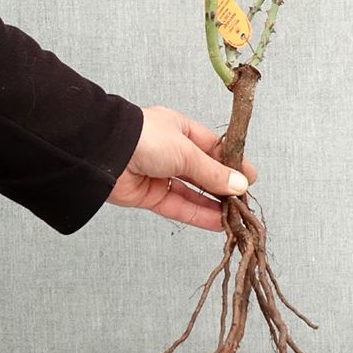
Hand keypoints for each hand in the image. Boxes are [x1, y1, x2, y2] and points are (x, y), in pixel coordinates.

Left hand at [106, 105, 256, 231]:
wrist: (102, 153)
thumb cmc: (144, 138)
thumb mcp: (186, 151)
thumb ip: (213, 172)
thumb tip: (239, 185)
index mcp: (179, 129)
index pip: (213, 147)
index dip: (232, 162)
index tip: (249, 178)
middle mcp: (169, 150)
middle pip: (203, 171)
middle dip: (223, 186)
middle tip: (244, 201)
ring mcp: (158, 173)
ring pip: (191, 192)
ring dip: (212, 204)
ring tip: (234, 216)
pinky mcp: (148, 195)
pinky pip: (178, 206)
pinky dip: (197, 214)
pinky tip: (216, 222)